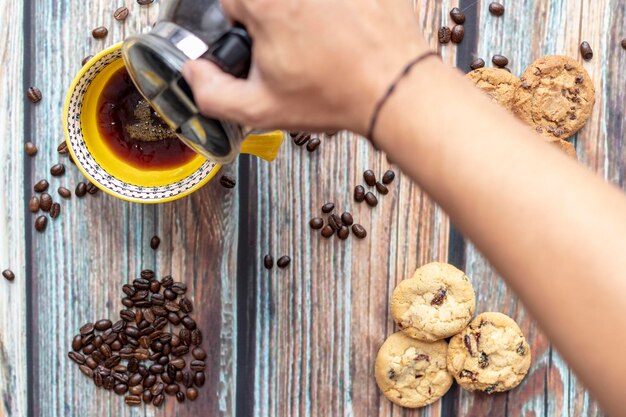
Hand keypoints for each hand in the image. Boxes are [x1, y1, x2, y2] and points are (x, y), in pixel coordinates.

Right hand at [182, 0, 428, 134]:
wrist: (394, 87)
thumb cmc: (338, 94)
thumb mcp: (262, 109)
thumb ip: (212, 93)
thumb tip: (194, 74)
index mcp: (262, 0)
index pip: (232, 1)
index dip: (245, 26)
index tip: (263, 41)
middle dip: (274, 14)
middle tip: (297, 42)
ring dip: (306, 12)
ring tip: (324, 35)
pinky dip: (334, 9)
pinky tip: (343, 26)